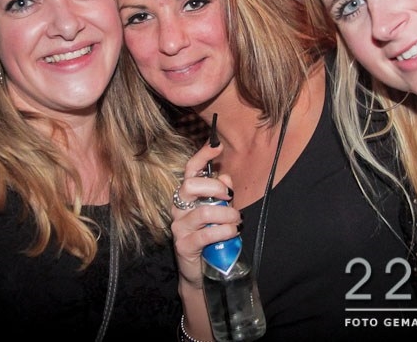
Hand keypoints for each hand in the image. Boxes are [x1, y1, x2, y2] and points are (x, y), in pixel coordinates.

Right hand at [170, 140, 239, 289]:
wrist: (203, 270)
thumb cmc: (212, 236)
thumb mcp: (220, 210)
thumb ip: (222, 193)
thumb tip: (225, 177)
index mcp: (187, 196)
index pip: (190, 171)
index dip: (202, 156)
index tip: (217, 146)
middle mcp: (179, 208)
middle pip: (190, 186)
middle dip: (214, 187)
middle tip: (229, 196)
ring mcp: (179, 226)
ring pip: (203, 212)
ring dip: (226, 215)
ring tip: (237, 221)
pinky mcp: (183, 245)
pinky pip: (206, 234)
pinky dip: (224, 231)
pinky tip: (233, 232)